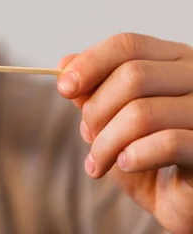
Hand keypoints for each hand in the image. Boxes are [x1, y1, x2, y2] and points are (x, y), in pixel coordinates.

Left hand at [57, 33, 192, 233]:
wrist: (182, 201)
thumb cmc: (149, 157)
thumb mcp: (113, 121)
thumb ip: (93, 91)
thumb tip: (66, 64)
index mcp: (174, 61)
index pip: (128, 45)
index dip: (90, 63)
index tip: (64, 88)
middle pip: (132, 76)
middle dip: (96, 110)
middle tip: (87, 136)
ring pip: (142, 112)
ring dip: (106, 142)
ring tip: (97, 163)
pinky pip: (166, 143)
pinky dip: (134, 155)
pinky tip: (125, 164)